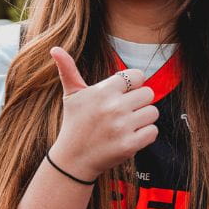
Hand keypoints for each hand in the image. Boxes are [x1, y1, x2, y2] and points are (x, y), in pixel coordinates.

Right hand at [49, 48, 159, 180]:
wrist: (73, 159)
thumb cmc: (75, 123)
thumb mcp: (71, 96)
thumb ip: (68, 70)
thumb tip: (55, 49)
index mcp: (103, 91)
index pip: (138, 76)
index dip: (133, 85)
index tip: (122, 94)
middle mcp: (113, 107)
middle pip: (149, 93)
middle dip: (139, 102)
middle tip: (124, 112)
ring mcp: (122, 127)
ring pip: (153, 112)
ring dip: (143, 119)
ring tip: (126, 124)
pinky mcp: (129, 145)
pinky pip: (153, 132)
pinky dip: (145, 135)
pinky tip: (129, 136)